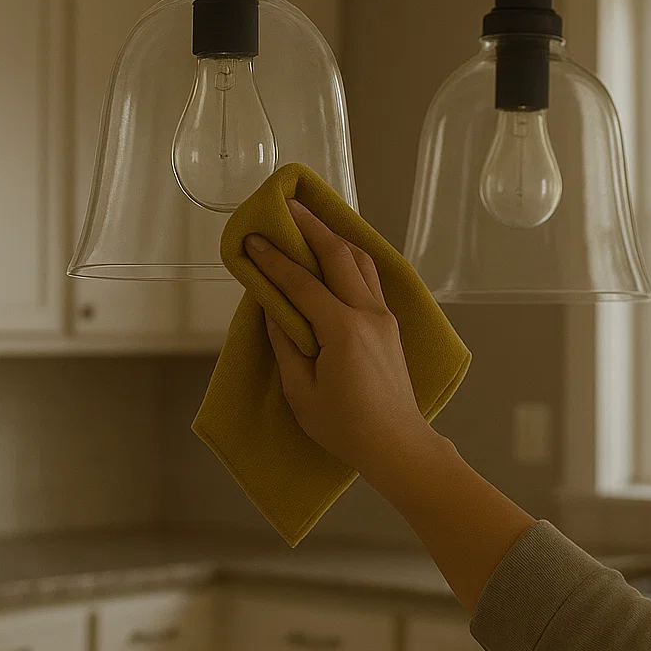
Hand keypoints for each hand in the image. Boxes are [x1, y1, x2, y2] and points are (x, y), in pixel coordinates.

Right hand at [244, 200, 446, 487]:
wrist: (397, 444)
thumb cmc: (346, 427)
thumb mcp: (302, 392)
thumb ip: (287, 346)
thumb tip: (274, 311)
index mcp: (343, 330)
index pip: (302, 283)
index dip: (275, 259)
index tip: (253, 239)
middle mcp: (368, 314)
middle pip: (339, 256)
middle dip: (310, 227)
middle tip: (287, 207)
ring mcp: (384, 317)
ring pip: (361, 262)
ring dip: (335, 237)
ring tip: (311, 221)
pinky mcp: (389, 325)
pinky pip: (369, 279)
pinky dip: (350, 258)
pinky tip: (337, 255)